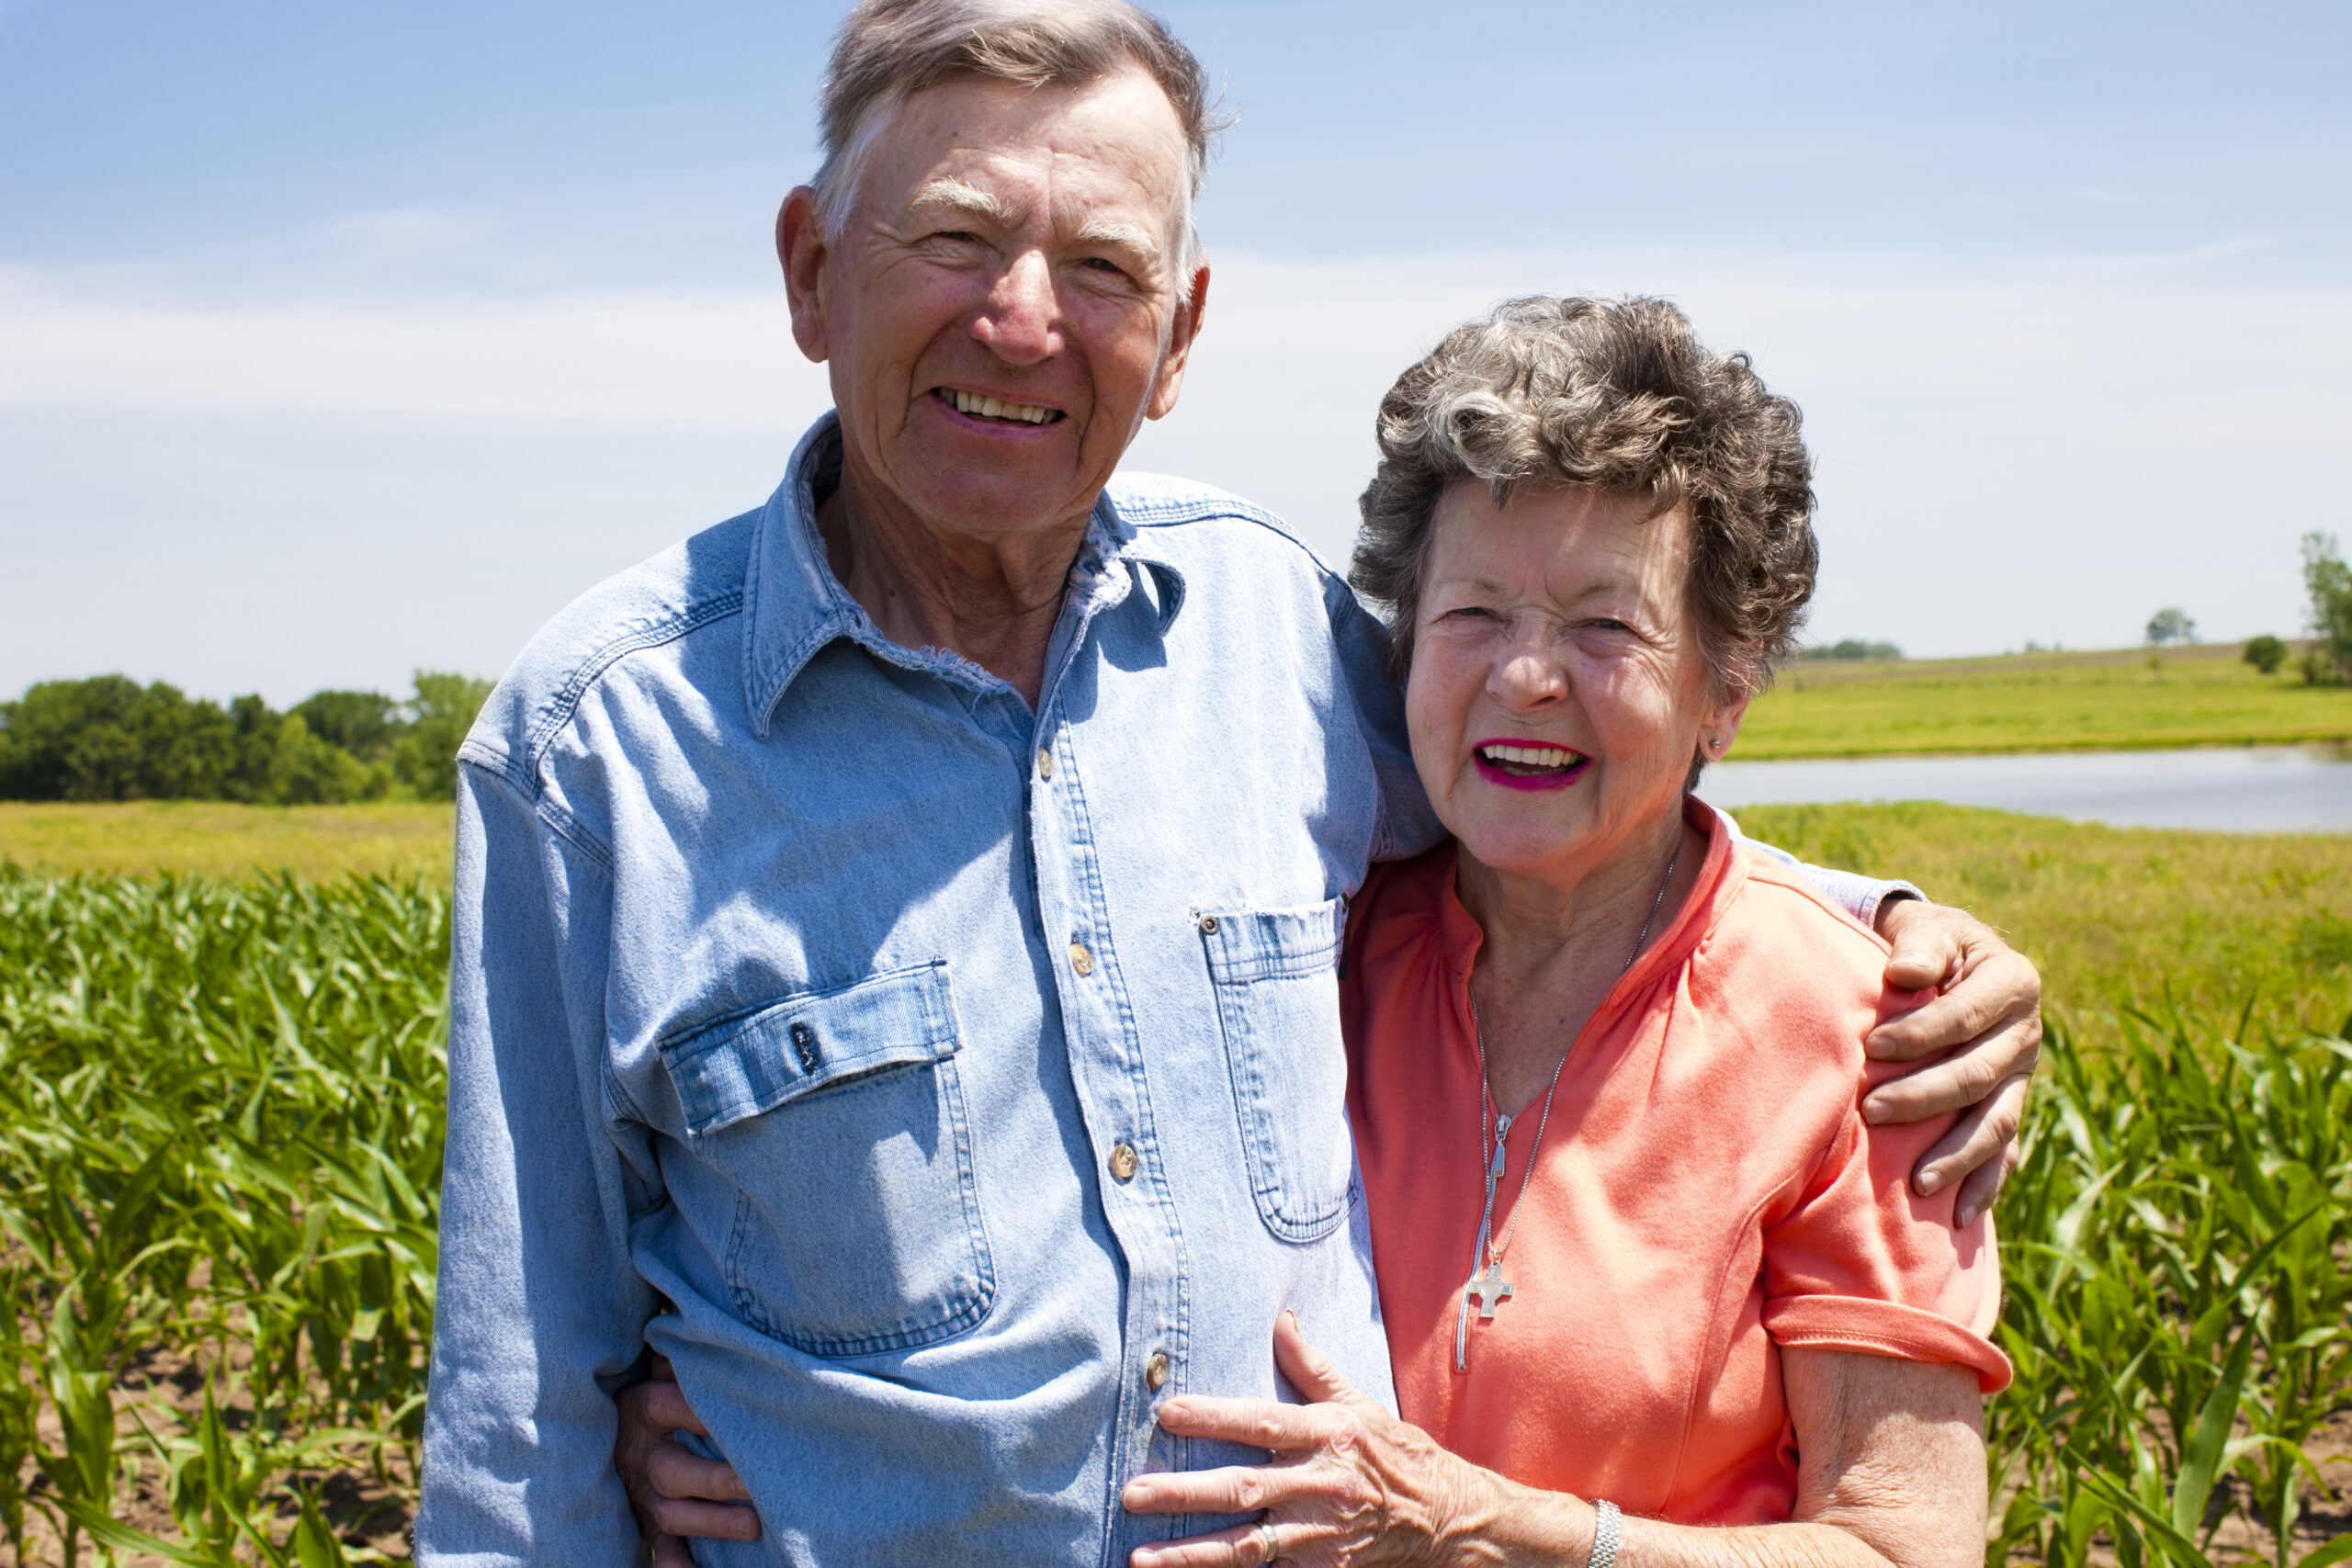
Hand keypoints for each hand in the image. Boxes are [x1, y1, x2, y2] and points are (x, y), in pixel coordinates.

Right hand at [614, 1355, 760, 1566]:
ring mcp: (639, 1493)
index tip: (740, 1409)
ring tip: (754, 1525)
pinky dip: (678, 1567)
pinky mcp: (644, 1523)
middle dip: (714, 1479)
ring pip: (671, 1514)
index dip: (700, 1409)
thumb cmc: (650, 1388)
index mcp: (640, 1408)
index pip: (668, 1406)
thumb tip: (709, 1332)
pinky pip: (659, 1551)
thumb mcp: (656, 1368)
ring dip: (712, 1522)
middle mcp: (637, 1454)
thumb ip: (679, 1354)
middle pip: (672, 1471)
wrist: (601, 1427)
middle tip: (754, 1481)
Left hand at [1122, 1313, 1493, 1567]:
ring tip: (1140, 1556)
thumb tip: (1279, 1320)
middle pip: (1244, 1488)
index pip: (1262, 1422)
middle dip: (1184, 1493)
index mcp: (1328, 1434)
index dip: (1215, 1417)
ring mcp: (1321, 1533)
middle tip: (1132, 1492)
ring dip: (1191, 1552)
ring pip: (1247, 1545)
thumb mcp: (1358, 1403)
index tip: (1167, 1412)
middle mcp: (1322, 1483)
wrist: (1446, 1515)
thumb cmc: (1393, 1451)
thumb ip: (1311, 1367)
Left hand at [1867, 899, 2041, 1225]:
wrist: (1943, 958)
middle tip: (1870, 1111)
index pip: (1966, 1016)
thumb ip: (1920, 944)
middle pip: (1978, 1075)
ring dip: (1957, 1155)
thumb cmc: (1924, 942)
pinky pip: (2005, 1150)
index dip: (1921, 1033)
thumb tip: (1904, 972)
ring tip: (1917, 1182)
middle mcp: (2026, 1032)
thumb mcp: (1926, 927)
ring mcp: (2022, 1075)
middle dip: (1924, 1096)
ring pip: (1996, 1122)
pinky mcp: (2010, 1103)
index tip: (1872, 1045)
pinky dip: (1985, 1183)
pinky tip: (1960, 1215)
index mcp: (2013, 982)